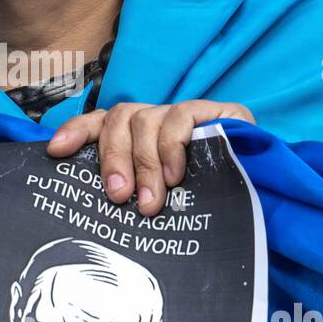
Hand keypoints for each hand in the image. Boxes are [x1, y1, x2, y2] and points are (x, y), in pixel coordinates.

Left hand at [46, 100, 255, 214]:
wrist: (267, 199)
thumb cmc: (204, 208)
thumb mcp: (161, 202)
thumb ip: (134, 194)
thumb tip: (98, 207)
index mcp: (138, 137)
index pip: (100, 122)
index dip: (76, 132)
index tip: (55, 152)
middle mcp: (157, 119)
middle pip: (119, 119)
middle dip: (113, 158)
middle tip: (117, 197)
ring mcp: (186, 113)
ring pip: (147, 118)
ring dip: (144, 162)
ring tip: (151, 200)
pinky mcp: (217, 113)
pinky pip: (181, 118)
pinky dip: (172, 147)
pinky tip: (176, 175)